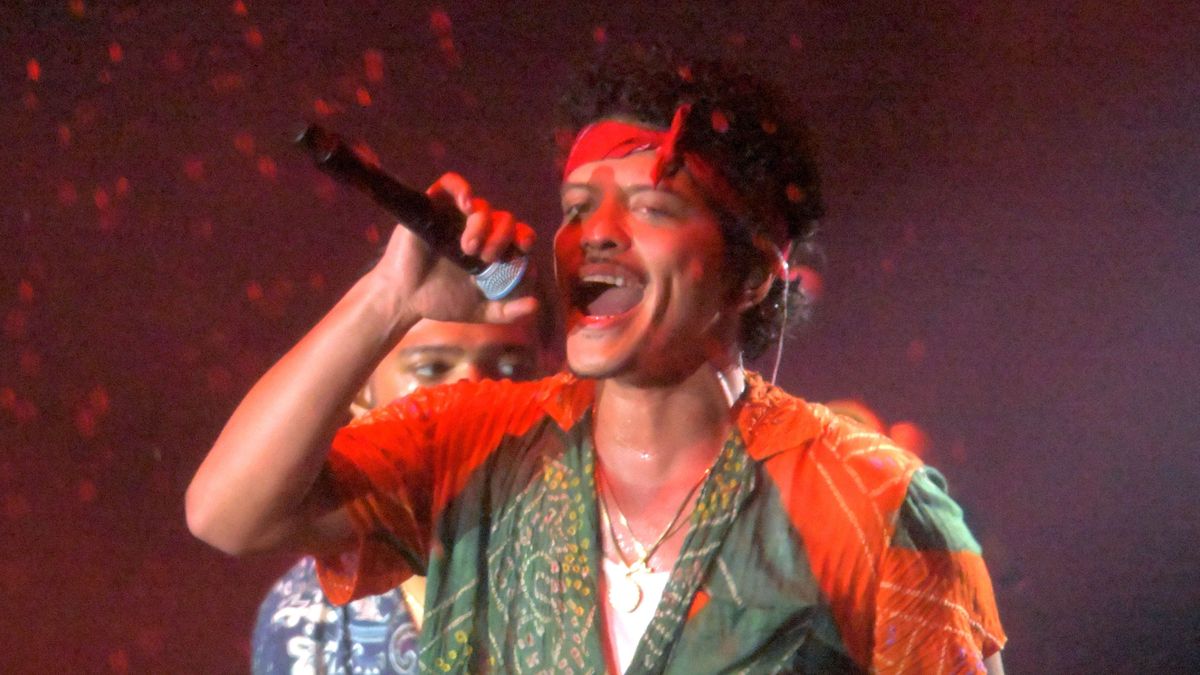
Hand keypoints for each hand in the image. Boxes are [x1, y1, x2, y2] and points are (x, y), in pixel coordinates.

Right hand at [369, 173, 537, 325]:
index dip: (525, 237)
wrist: (405, 299)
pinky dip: (462, 188)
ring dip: (482, 224)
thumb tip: (535, 305)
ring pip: (481, 206)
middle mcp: (480, 229)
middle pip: (504, 219)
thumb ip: (508, 311)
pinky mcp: (434, 206)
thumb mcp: (481, 311)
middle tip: (486, 258)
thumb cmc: (443, 301)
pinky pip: (451, 184)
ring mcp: (457, 216)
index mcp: (495, 249)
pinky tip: (467, 204)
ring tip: (468, 248)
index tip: (522, 249)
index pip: (519, 234)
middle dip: (501, 237)